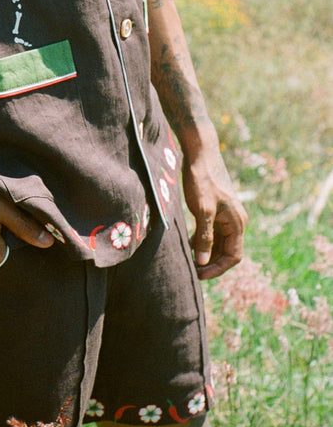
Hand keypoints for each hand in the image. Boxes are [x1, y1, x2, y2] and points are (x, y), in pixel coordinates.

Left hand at [181, 146, 246, 279]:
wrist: (201, 152)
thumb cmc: (202, 179)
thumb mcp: (202, 209)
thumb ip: (204, 237)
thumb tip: (203, 262)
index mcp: (237, 223)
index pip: (233, 256)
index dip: (217, 268)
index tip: (199, 274)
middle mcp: (236, 221)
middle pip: (227, 251)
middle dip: (211, 262)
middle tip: (191, 269)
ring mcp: (227, 215)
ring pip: (219, 242)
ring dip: (206, 252)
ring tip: (189, 259)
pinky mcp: (217, 209)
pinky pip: (213, 231)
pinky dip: (202, 240)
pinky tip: (189, 243)